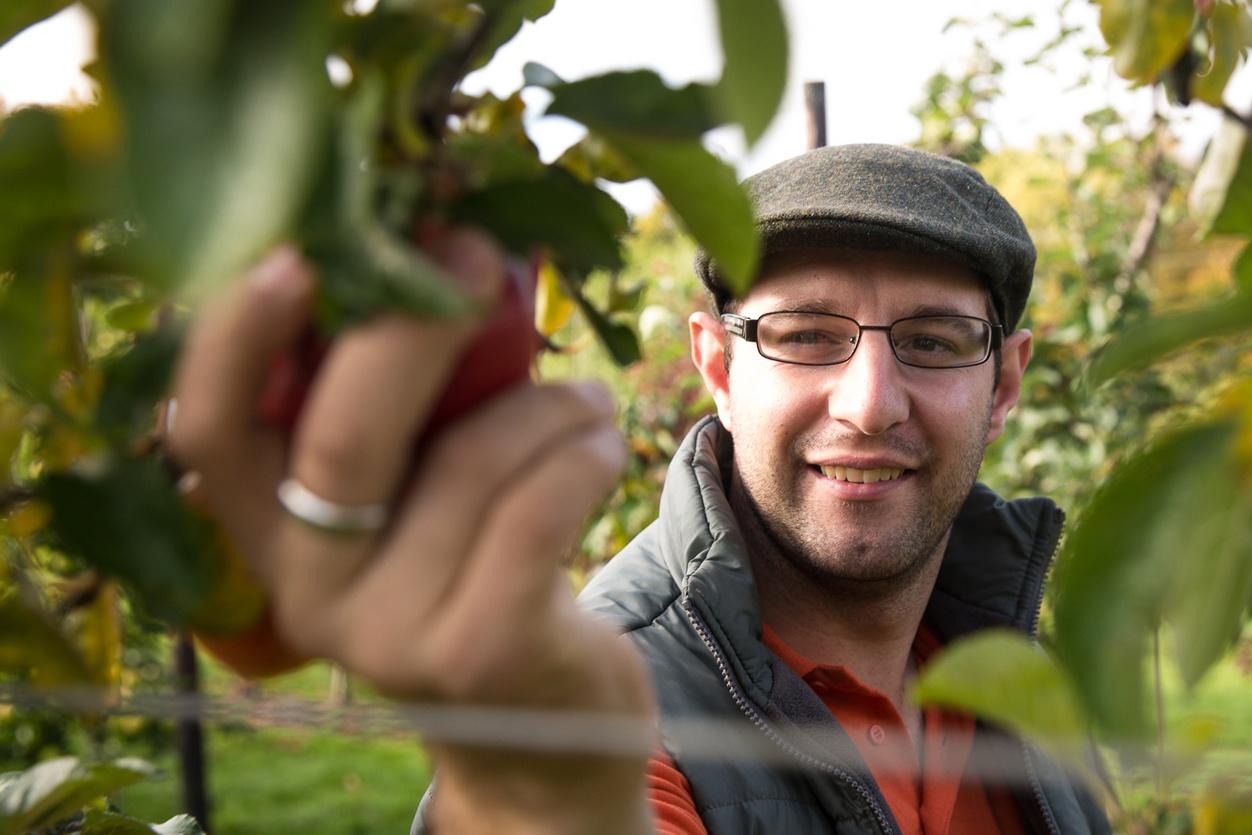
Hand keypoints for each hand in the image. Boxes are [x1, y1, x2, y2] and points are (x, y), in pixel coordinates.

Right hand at [167, 232, 654, 833]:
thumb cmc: (475, 566)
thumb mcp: (414, 492)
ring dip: (549, 404)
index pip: (208, 430)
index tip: (298, 254)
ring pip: (470, 463)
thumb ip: (399, 403)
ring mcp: (388, 632)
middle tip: (475, 255)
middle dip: (417, 327)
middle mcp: (305, 589)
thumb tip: (438, 248)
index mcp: (263, 532)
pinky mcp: (481, 650)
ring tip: (585, 400)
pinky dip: (582, 453)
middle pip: (342, 436)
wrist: (542, 722)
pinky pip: (538, 510)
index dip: (235, 338)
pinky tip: (601, 444)